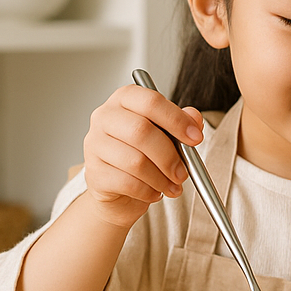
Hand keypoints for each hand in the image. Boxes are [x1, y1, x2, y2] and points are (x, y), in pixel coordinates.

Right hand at [80, 83, 203, 227]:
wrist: (118, 186)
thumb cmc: (143, 152)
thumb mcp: (167, 132)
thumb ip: (182, 122)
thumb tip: (194, 118)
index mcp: (124, 99)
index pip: (150, 101)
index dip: (176, 120)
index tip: (196, 138)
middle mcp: (104, 117)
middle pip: (140, 132)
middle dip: (169, 156)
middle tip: (183, 172)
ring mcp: (95, 144)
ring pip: (135, 162)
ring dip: (161, 179)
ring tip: (172, 185)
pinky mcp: (94, 172)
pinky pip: (127, 183)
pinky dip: (148, 191)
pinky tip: (154, 192)